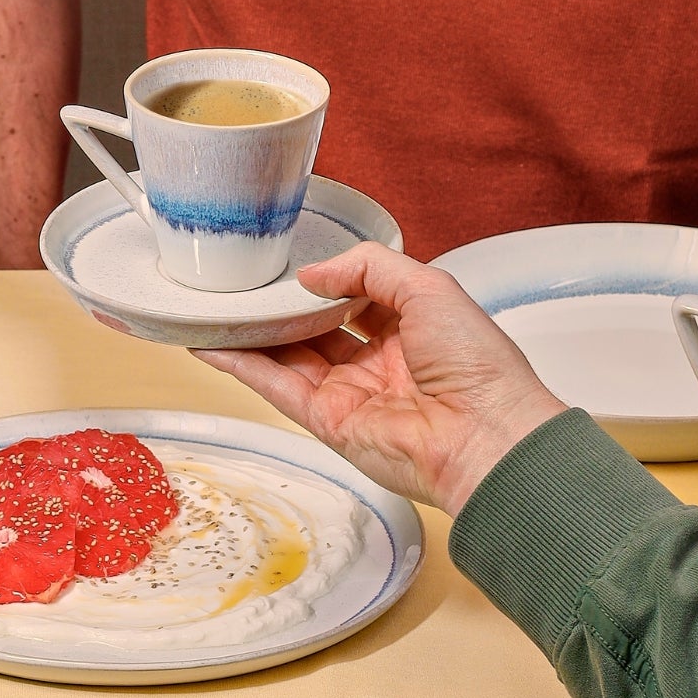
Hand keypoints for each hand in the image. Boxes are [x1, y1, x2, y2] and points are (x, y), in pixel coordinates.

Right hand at [196, 243, 565, 515]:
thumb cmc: (476, 364)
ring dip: (252, 332)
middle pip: (315, 327)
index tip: (292, 261)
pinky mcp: (328, 423)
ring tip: (213, 304)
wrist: (486, 437)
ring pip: (288, 355)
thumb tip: (312, 274)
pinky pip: (277, 387)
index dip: (326, 278)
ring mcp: (350, 393)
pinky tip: (211, 342)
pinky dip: (242, 365)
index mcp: (410, 329)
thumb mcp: (429, 286)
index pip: (356, 296)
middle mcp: (378, 362)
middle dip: (282, 305)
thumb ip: (369, 266)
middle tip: (243, 279)